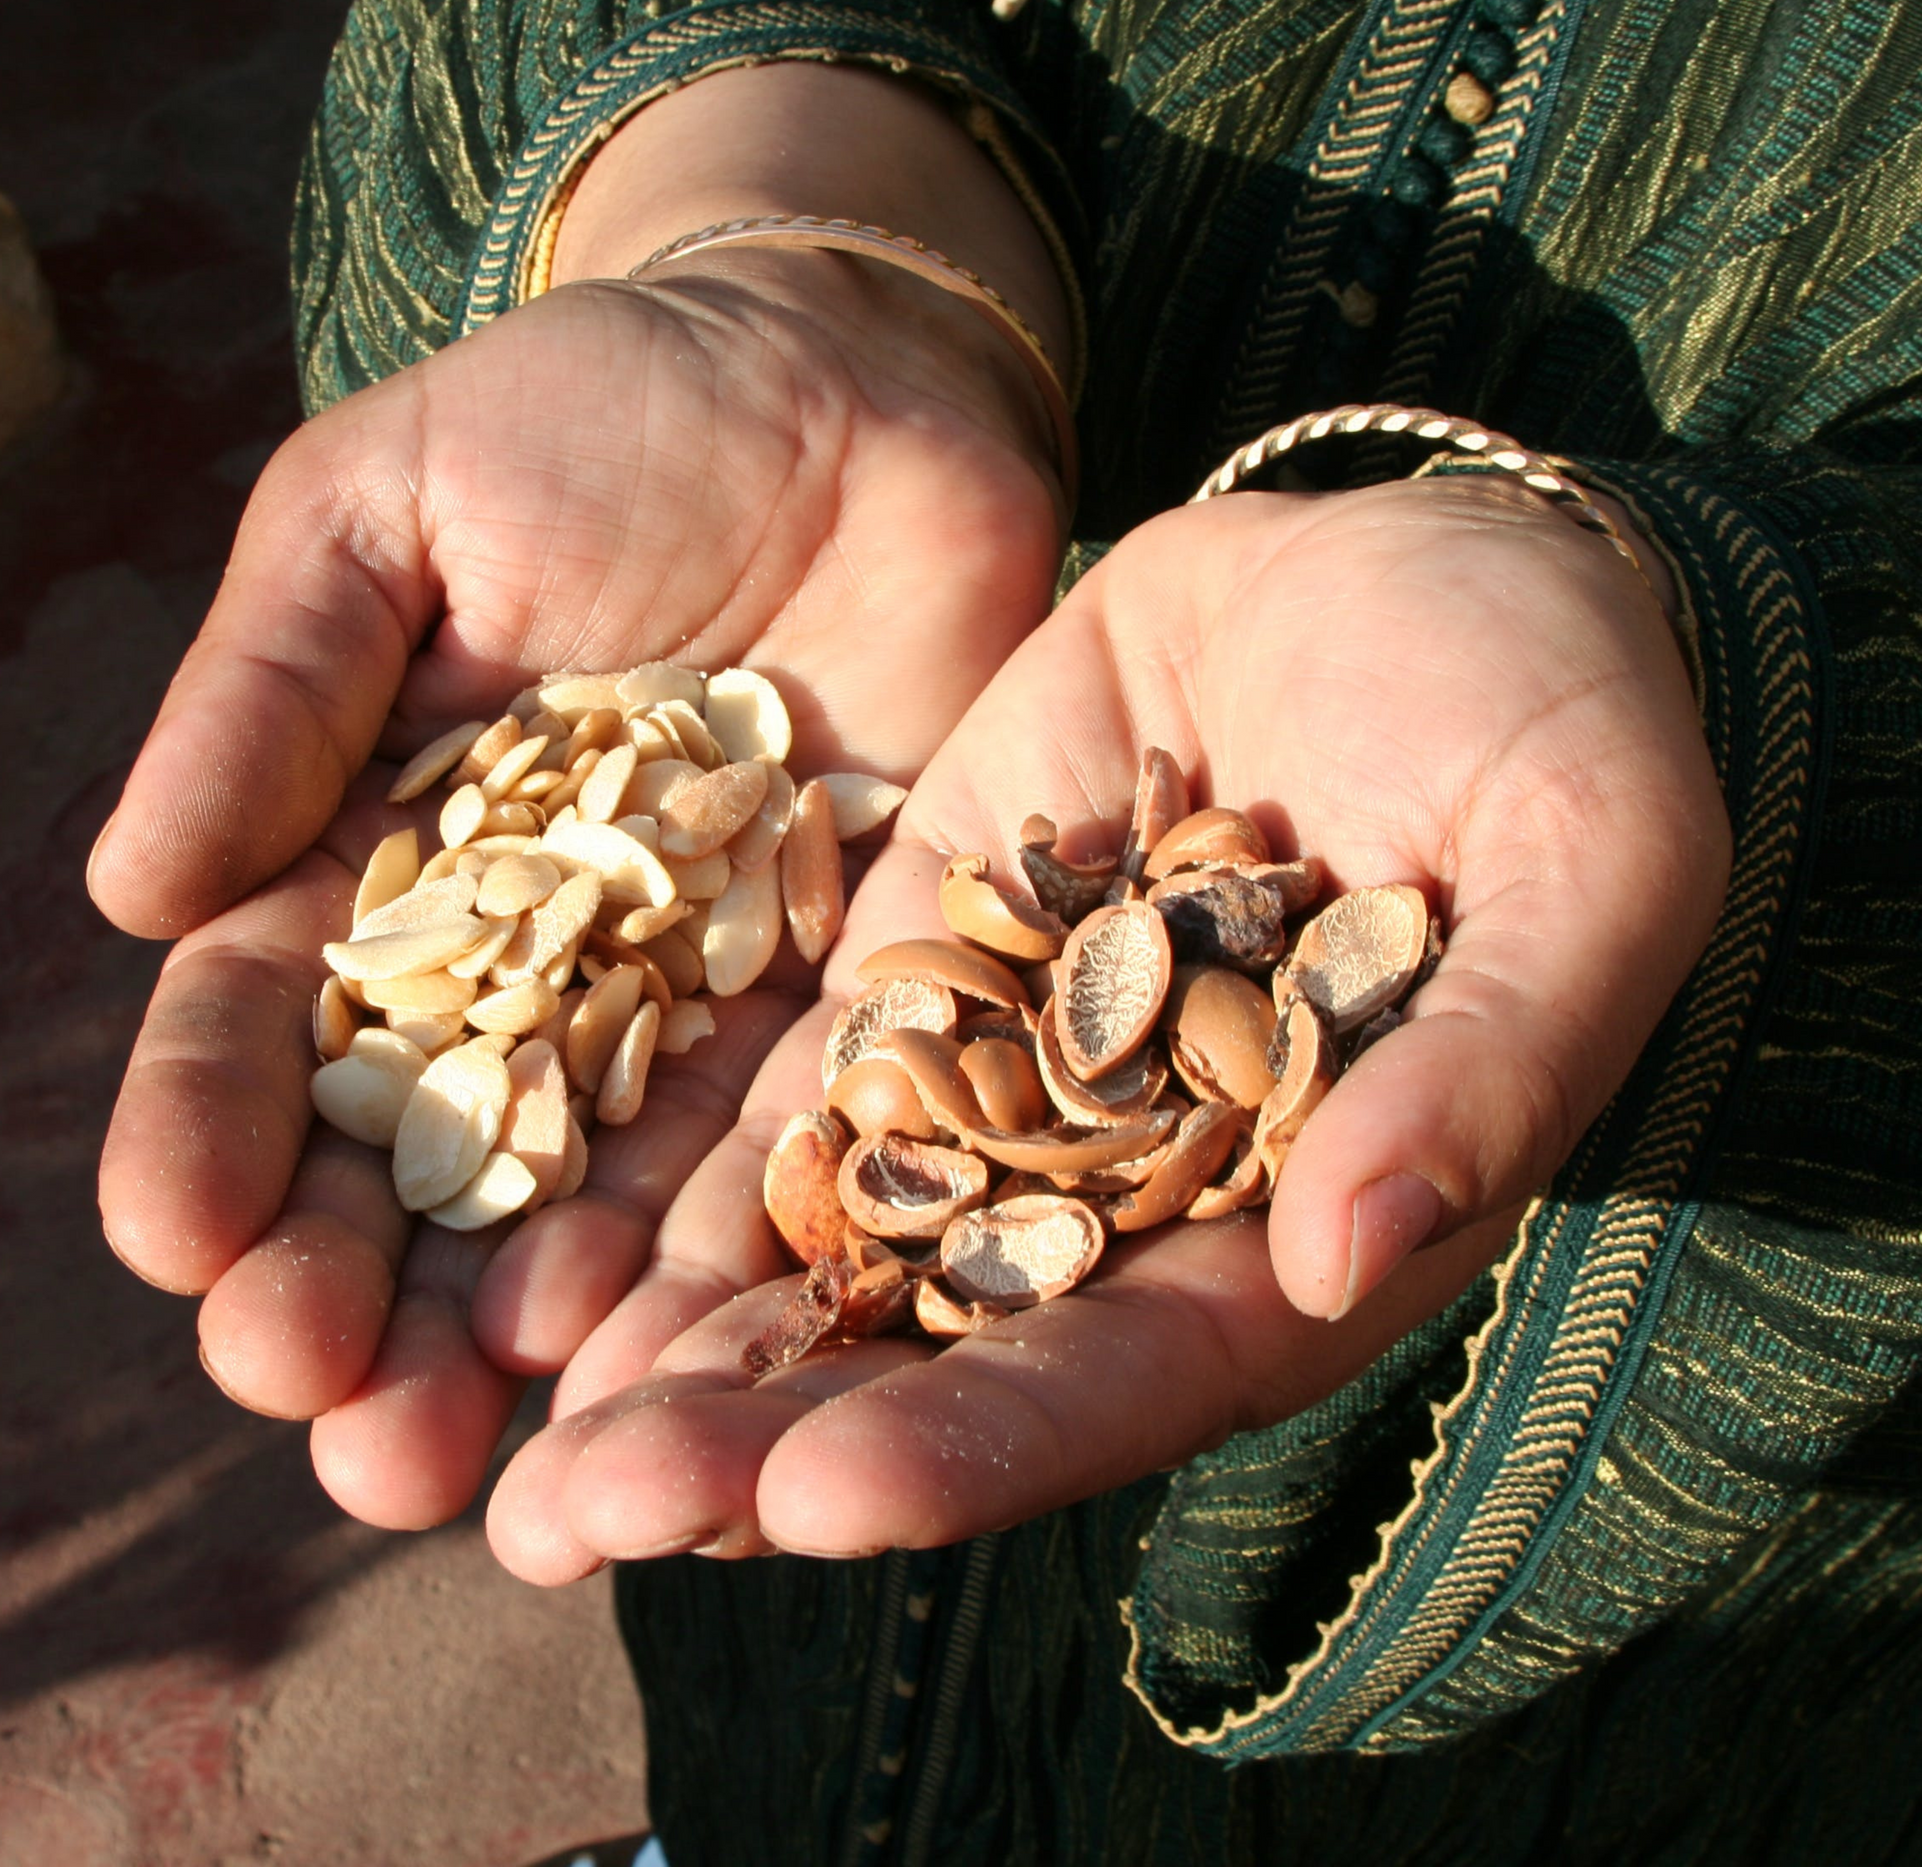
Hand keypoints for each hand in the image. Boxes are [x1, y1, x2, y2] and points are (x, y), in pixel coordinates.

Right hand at [93, 248, 1063, 1528]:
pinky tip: (658, 1349)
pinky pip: (767, 1130)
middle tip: (330, 1418)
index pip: (278, 1024)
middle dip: (364, 1293)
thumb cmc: (597, 413)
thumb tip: (132, 897)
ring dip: (523, 1327)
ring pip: (587, 1188)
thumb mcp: (388, 510)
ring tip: (469, 1459)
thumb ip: (273, 694)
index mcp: (385, 855)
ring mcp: (684, 984)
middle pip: (425, 1156)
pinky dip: (709, 1242)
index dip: (220, 1133)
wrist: (846, 382)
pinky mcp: (832, 976)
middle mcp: (529, 956)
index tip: (181, 1235)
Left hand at [484, 477, 1729, 1578]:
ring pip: (841, 1239)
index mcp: (1301, 1216)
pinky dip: (687, 1171)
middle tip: (575, 1526)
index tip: (817, 1504)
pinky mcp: (933, 953)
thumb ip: (1491, 1068)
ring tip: (516, 1449)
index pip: (1135, 1370)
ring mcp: (1017, 1068)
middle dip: (767, 1442)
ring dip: (683, 1347)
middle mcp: (1137, 1183)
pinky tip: (545, 1247)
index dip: (985, 1443)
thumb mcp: (1588, 869)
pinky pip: (801, 1080)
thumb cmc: (1557, 723)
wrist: (1426, 577)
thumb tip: (1354, 1250)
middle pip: (947, 1345)